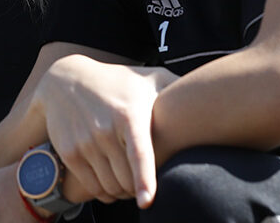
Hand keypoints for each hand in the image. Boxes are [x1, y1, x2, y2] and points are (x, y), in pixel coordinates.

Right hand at [28, 55, 175, 208]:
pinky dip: (106, 193)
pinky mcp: (70, 152)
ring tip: (131, 185)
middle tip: (146, 185)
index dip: (144, 179)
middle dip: (139, 189)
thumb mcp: (148, 78)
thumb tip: (213, 93)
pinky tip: (113, 185)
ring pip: (110, 187)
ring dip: (123, 193)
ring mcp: (84, 142)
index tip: (148, 201)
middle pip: (127, 179)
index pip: (139, 154)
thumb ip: (178, 88)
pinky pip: (93, 187)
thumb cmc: (119, 82)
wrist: (66, 79)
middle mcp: (104, 129)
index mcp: (129, 114)